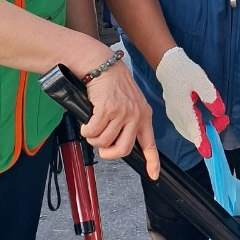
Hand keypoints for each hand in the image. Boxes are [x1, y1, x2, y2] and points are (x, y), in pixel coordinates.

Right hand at [80, 57, 158, 178]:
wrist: (101, 64)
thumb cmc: (111, 84)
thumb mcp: (129, 102)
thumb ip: (128, 121)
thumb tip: (117, 142)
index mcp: (143, 115)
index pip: (150, 143)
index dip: (152, 162)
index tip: (153, 175)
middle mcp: (135, 115)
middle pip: (123, 149)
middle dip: (108, 153)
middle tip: (102, 147)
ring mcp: (122, 113)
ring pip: (104, 141)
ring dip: (93, 138)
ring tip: (92, 126)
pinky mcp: (107, 109)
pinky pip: (93, 131)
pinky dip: (86, 130)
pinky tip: (86, 121)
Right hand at [155, 46, 228, 157]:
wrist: (168, 65)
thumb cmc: (184, 71)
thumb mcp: (200, 80)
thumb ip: (211, 96)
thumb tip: (219, 112)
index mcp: (182, 109)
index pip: (194, 131)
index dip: (203, 143)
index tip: (210, 153)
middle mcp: (177, 116)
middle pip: (193, 134)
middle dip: (209, 133)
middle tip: (223, 120)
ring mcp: (175, 116)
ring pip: (190, 131)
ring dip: (204, 130)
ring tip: (219, 119)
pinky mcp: (175, 113)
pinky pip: (187, 126)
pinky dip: (198, 127)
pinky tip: (206, 120)